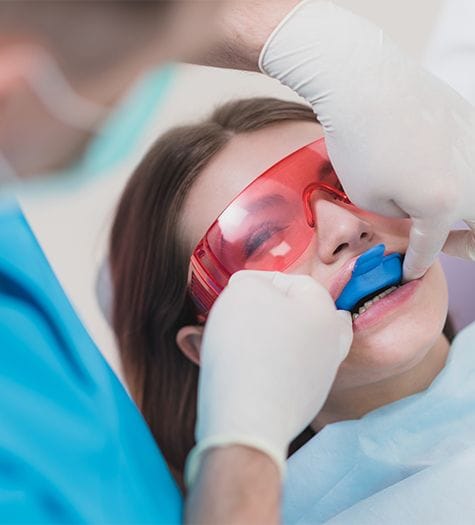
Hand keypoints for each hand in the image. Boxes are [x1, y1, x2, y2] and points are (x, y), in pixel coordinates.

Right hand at [185, 270, 352, 485]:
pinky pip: (287, 373)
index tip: (233, 290)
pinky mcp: (304, 403)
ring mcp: (321, 376)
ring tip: (240, 340)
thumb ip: (252, 281)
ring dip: (272, 338)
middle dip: (275, 310)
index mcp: (324, 310)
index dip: (260, 280)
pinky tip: (246, 368)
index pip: (295, 281)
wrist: (248, 418)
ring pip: (297, 345)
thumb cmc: (247, 346)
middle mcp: (331, 343)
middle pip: (305, 315)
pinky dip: (270, 366)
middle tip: (247, 313)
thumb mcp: (244, 291)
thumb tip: (252, 290)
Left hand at [259, 0, 474, 279]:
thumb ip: (400, 215)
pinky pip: (472, 161)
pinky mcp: (471, 123)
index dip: (417, 264)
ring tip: (440, 209)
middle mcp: (472, 178)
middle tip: (449, 247)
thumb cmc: (359, 144)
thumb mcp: (369, 198)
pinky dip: (462, 176)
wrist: (365, 84)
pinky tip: (440, 173)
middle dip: (466, 245)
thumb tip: (417, 212)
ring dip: (466, 209)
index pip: (431, 247)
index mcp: (443, 205)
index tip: (409, 272)